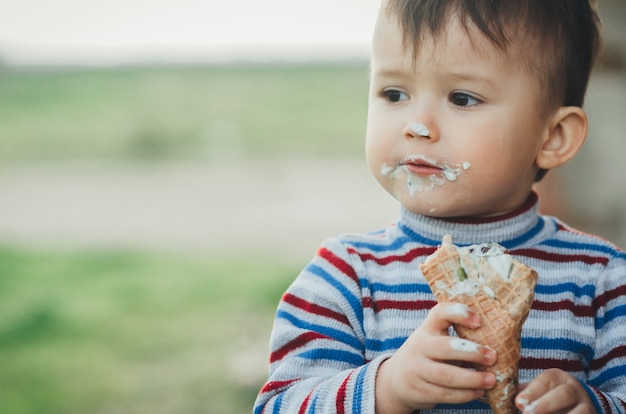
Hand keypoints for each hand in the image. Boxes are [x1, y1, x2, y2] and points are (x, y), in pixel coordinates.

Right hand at [375, 302, 496, 413]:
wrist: (396, 379)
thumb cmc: (427, 355)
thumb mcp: (433, 339)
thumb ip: (455, 336)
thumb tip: (497, 338)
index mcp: (427, 329)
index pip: (439, 313)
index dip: (459, 313)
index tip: (479, 320)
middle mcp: (419, 346)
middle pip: (446, 347)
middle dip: (472, 353)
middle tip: (493, 357)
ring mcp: (417, 369)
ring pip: (446, 375)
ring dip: (472, 379)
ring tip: (491, 380)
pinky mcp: (419, 390)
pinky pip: (445, 394)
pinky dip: (465, 395)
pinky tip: (478, 392)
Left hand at [516, 368, 595, 413]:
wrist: (578, 407)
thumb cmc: (549, 397)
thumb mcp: (538, 391)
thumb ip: (523, 392)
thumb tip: (497, 393)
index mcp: (559, 377)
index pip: (547, 379)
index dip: (534, 390)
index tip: (519, 402)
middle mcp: (575, 390)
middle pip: (564, 394)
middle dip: (546, 405)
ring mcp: (586, 406)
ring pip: (580, 411)